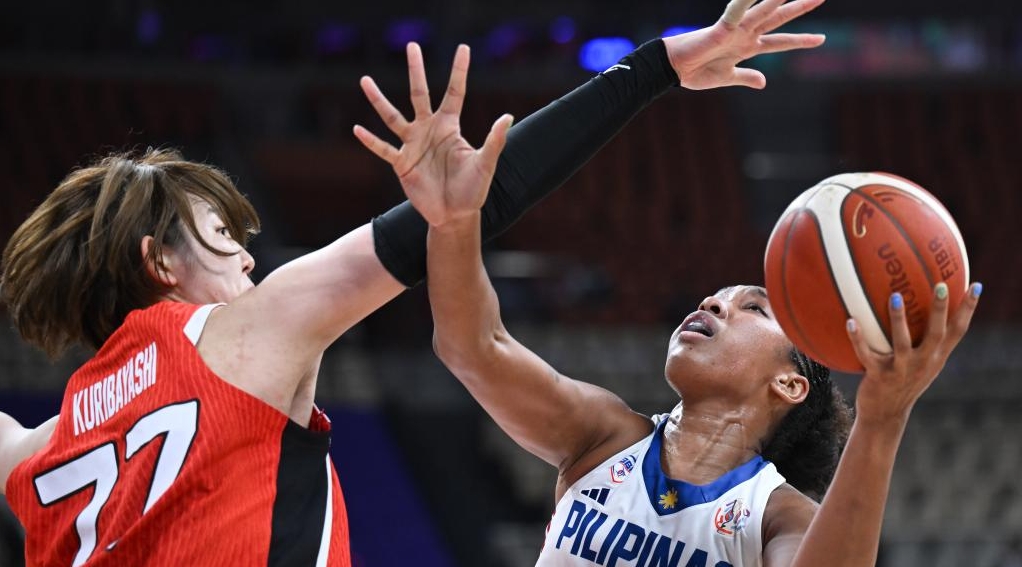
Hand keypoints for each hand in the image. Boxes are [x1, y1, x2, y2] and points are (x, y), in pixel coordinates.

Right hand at [353, 42, 513, 226]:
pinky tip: (357, 129)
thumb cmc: (473, 190)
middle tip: (412, 45)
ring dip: (379, 100)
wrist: (454, 216)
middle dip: (416, 70)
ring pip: (392, 117)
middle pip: (419, 94)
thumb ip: (494, 141)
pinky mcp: (401, 164)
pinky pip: (383, 149)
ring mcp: (413, 145)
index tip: (463, 48)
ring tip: (365, 80)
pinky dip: (371, 141)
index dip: (459, 71)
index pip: (455, 93)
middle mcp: (429, 130)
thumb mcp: (485, 164)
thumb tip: (508, 117)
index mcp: (450, 127)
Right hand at [664, 0, 826, 89]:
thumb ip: (746, 77)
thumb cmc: (694, 72)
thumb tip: (764, 82)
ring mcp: (735, 30)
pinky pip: (736, 12)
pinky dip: (745, 2)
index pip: (780, 42)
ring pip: (764, 11)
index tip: (821, 39)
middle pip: (779, 19)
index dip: (801, 41)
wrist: (672, 69)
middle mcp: (745, 35)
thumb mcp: (726, 78)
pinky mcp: (722, 28)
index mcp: (747, 47)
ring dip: (781, 0)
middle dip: (800, 9)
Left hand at [847, 282, 982, 424]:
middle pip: (936, 334)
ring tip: (895, 296)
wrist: (885, 415)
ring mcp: (901, 370)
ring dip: (899, 319)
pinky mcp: (878, 376)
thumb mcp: (921, 362)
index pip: (958, 331)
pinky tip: (850, 320)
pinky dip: (858, 338)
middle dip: (940, 310)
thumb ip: (926, 338)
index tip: (976, 285)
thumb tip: (921, 303)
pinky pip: (866, 354)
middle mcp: (923, 363)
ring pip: (902, 343)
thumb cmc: (903, 380)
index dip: (968, 309)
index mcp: (936, 357)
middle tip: (941, 285)